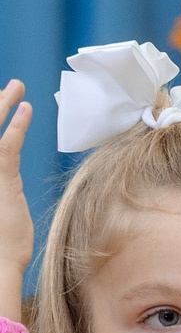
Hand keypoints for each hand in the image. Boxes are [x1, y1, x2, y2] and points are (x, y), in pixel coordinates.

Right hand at [0, 81, 32, 324]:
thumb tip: (9, 189)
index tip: (4, 104)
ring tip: (17, 87)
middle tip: (9, 86)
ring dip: (3, 104)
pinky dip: (16, 126)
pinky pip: (6, 145)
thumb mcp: (5, 214)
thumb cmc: (3, 247)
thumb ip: (5, 194)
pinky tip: (25, 109)